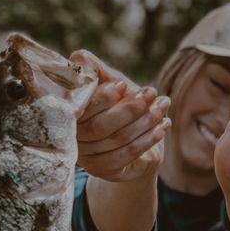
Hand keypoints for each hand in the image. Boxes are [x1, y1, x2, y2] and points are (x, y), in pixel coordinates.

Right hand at [69, 49, 170, 182]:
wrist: (137, 136)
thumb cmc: (120, 103)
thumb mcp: (108, 81)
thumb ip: (92, 69)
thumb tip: (77, 59)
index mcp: (66, 113)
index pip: (80, 109)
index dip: (102, 98)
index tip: (124, 85)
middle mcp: (70, 137)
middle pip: (98, 127)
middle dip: (128, 109)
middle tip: (151, 93)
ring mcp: (85, 157)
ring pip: (116, 140)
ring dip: (144, 121)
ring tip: (162, 105)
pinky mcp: (102, 170)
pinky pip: (126, 156)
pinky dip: (148, 139)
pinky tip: (163, 126)